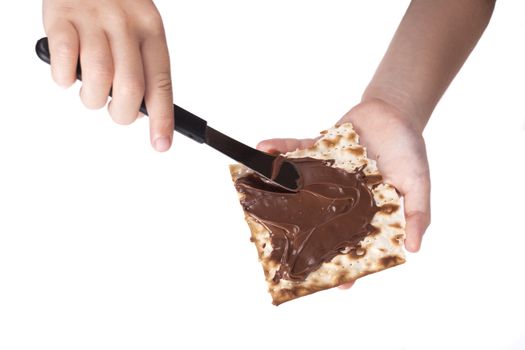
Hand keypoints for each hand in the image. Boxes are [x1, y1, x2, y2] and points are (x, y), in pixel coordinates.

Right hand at [43, 0, 173, 151]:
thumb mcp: (139, 29)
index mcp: (151, 30)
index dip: (162, 119)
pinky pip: (63, 62)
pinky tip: (68, 71)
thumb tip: (142, 112)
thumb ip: (142, 67)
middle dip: (122, 113)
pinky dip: (63, 77)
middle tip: (116, 111)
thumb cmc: (115, 6)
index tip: (161, 144)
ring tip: (91, 91)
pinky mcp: (61, 18)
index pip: (161, 83)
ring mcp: (92, 20)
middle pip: (129, 87)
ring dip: (92, 98)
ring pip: (97, 78)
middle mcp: (125, 25)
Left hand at [257, 99, 430, 288]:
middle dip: (303, 236)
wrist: (393, 111)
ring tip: (256, 204)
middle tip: (283, 251)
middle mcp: (341, 197)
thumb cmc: (408, 150)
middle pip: (321, 221)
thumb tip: (415, 248)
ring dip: (278, 194)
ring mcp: (326, 175)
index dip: (349, 262)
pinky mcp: (317, 151)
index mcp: (366, 210)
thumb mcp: (417, 183)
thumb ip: (417, 214)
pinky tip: (261, 148)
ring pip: (300, 189)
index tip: (338, 282)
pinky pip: (296, 151)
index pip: (357, 242)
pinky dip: (279, 149)